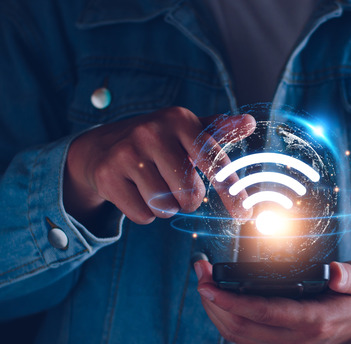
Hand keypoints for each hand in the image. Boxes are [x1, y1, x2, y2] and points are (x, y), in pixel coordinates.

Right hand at [64, 107, 255, 224]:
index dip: (232, 194)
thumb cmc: (157, 142)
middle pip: (190, 195)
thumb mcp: (186, 132)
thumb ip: (219, 131)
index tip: (244, 215)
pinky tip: (134, 191)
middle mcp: (152, 132)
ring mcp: (126, 153)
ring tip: (152, 184)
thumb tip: (250, 122)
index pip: (214, 163)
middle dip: (188, 200)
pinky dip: (143, 212)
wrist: (101, 147)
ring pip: (165, 208)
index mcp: (179, 120)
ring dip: (165, 206)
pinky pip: (142, 215)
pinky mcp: (107, 176)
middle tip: (175, 185)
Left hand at [194, 260, 350, 343]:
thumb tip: (335, 274)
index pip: (263, 313)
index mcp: (315, 322)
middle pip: (241, 327)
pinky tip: (217, 296)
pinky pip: (244, 337)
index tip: (208, 283)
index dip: (231, 299)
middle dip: (213, 300)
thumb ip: (350, 277)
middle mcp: (297, 340)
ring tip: (203, 279)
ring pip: (237, 335)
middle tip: (199, 271)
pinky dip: (225, 317)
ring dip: (214, 309)